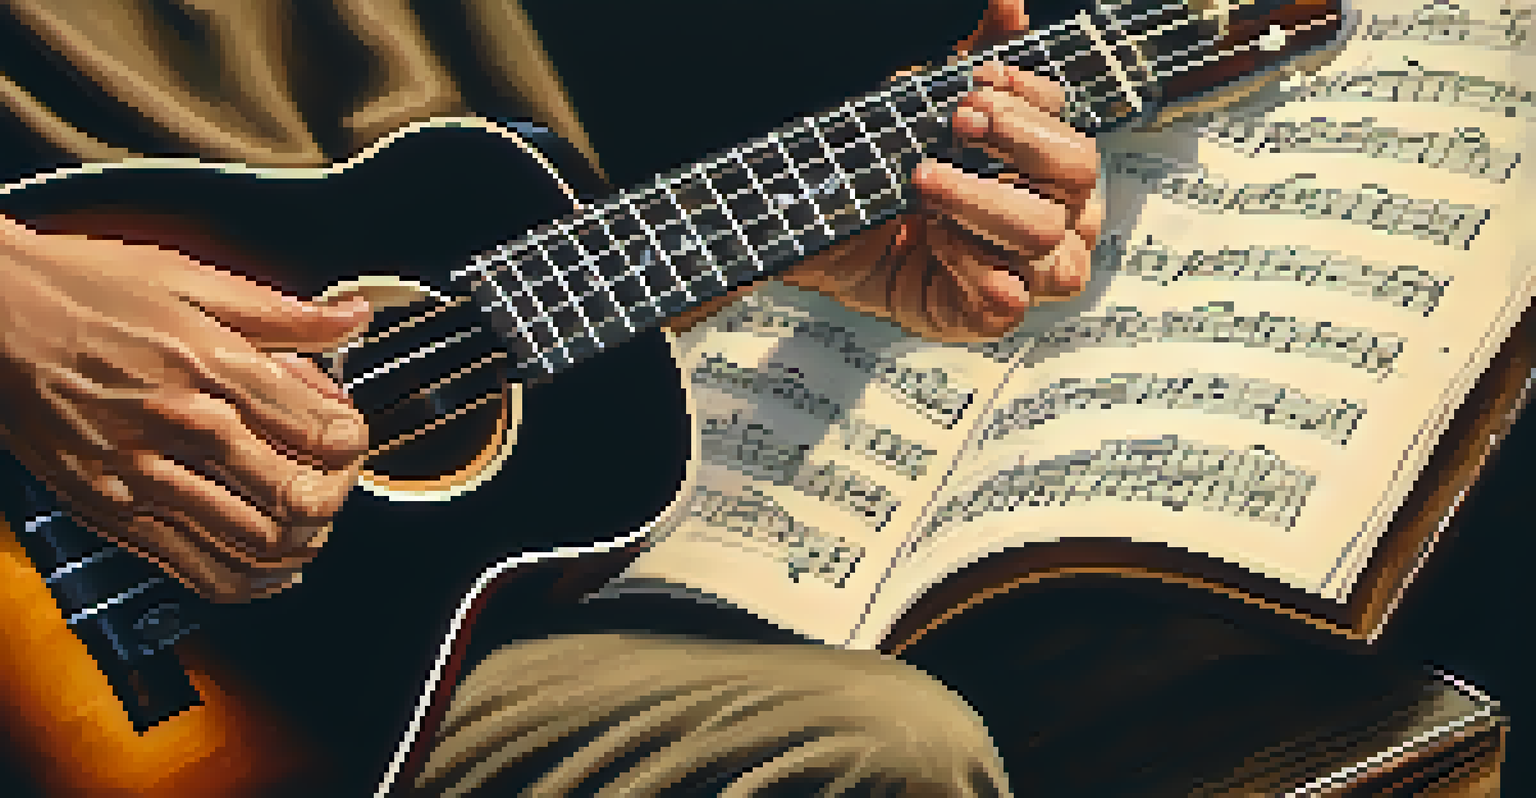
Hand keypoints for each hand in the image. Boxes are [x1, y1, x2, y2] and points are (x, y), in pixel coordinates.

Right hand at [0, 215, 371, 601]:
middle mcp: (182, 423)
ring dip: (302, 543)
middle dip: (335, 497)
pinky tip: (270, 569)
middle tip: (335, 486)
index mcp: (212, 363)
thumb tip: (352, 317)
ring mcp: (143, 473)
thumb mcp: (191, 279)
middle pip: (298, 494)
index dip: (353, 443)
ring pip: (255, 541)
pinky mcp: (110, 509)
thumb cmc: (84, 291)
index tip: (349, 437)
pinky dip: (248, 581)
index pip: (319, 429)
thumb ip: (282, 314)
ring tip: (309, 526)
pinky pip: (195, 568)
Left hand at [778, 0, 1102, 341]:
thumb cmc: (889, 177)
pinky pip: (1006, 296)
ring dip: (984, 201)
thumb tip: (1009, 3)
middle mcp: (1056, 221)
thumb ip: (971, 57)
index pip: (1073, 124)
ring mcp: (1028, 273)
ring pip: (1048, 239)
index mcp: (1050, 172)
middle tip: (956, 123)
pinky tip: (932, 240)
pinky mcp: (989, 316)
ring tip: (927, 182)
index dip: (1034, 99)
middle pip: (1078, 174)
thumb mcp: (922, 108)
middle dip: (1016, 140)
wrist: (832, 239)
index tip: (978, 80)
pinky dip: (968, 263)